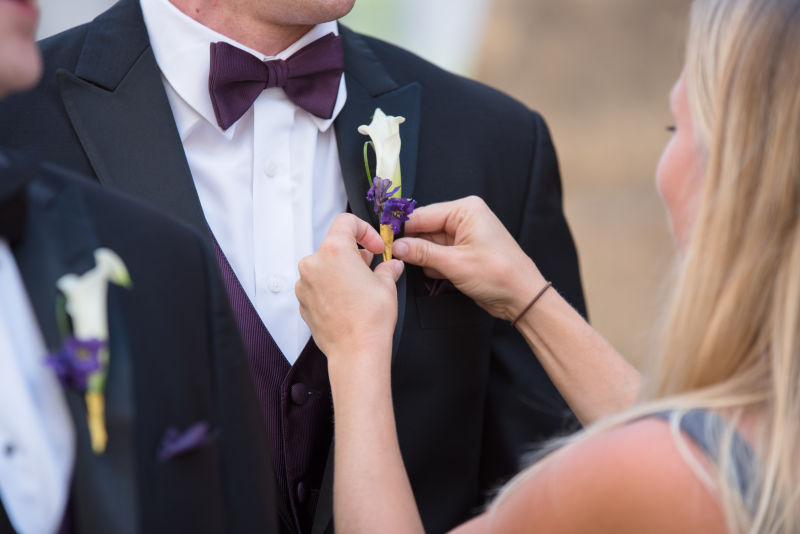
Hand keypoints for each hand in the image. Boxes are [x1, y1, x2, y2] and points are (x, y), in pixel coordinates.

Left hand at [296, 214, 403, 367]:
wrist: (356, 352)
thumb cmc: (370, 319)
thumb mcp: (386, 286)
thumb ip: (387, 269)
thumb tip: (390, 266)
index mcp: (334, 250)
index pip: (346, 222)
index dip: (365, 230)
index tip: (375, 246)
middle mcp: (314, 263)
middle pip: (334, 246)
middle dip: (355, 254)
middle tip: (372, 267)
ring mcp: (304, 284)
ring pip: (325, 267)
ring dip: (342, 272)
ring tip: (360, 288)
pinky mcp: (303, 302)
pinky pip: (317, 286)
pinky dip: (331, 288)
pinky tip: (348, 302)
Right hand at [393, 196, 545, 321]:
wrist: (523, 297)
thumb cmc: (498, 275)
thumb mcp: (454, 264)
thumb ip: (422, 252)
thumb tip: (396, 246)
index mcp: (465, 210)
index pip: (422, 215)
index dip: (402, 228)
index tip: (383, 241)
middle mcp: (465, 217)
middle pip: (425, 228)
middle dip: (414, 246)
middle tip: (395, 258)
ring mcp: (465, 235)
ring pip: (431, 243)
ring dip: (425, 258)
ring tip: (430, 270)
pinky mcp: (465, 251)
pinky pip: (440, 254)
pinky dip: (435, 265)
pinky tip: (440, 275)